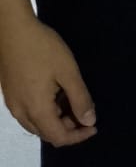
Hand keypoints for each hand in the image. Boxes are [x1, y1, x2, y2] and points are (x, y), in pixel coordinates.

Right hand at [0, 15, 96, 145]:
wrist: (12, 30)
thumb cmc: (43, 48)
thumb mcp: (68, 71)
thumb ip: (80, 98)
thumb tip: (90, 121)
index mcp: (36, 110)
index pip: (58, 137)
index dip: (78, 136)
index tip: (94, 126)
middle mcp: (21, 113)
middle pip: (46, 133)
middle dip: (68, 128)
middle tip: (85, 111)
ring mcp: (13, 104)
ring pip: (36, 124)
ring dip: (57, 120)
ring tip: (73, 100)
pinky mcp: (11, 94)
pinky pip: (29, 112)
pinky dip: (45, 111)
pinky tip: (56, 93)